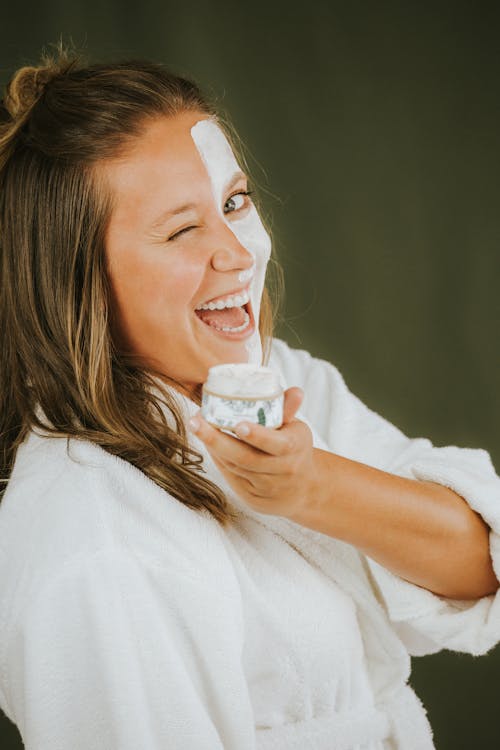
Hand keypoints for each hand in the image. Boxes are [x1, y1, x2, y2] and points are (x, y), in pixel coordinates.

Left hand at [188, 387, 314, 518]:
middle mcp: (282, 471)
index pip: (276, 444)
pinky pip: (231, 477)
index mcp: (294, 450)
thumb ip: (288, 410)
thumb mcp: (296, 429)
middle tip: (196, 422)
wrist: (302, 489)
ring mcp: (266, 488)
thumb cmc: (295, 450)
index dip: (257, 435)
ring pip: (235, 467)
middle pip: (246, 458)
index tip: (239, 425)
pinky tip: (208, 444)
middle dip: (218, 440)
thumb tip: (295, 391)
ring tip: (197, 426)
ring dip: (213, 447)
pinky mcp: (252, 498)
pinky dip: (218, 459)